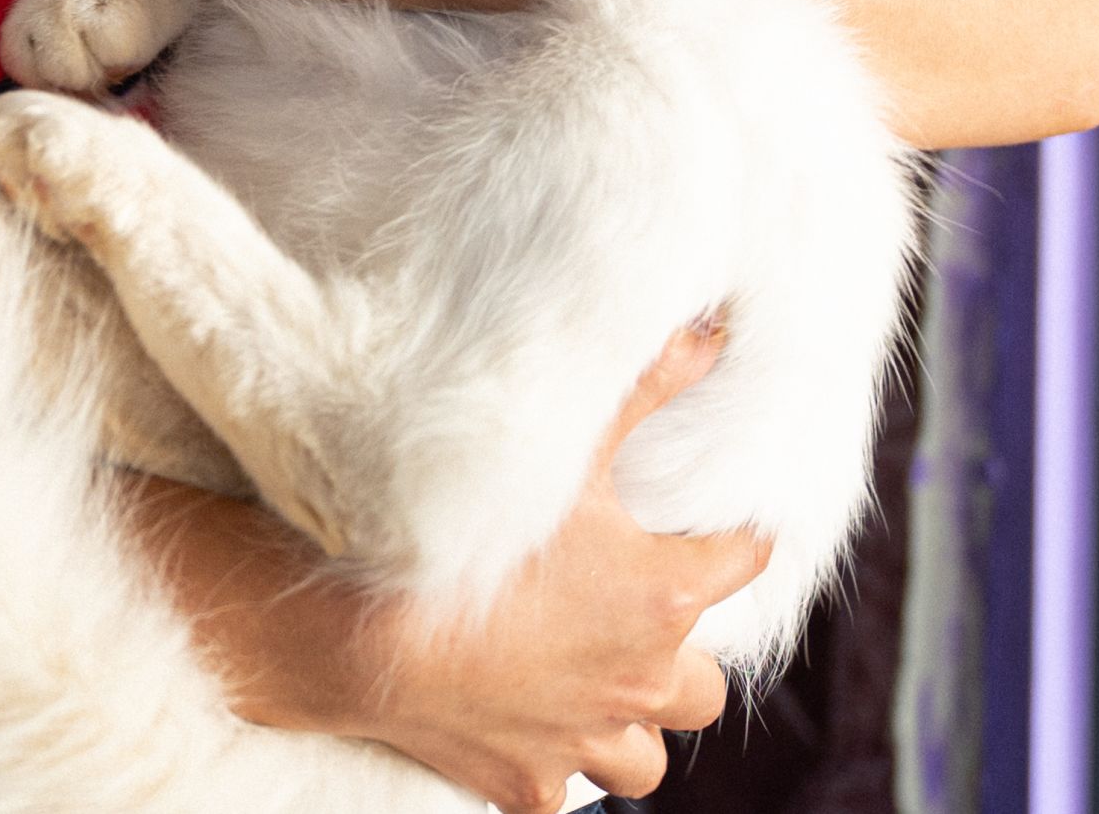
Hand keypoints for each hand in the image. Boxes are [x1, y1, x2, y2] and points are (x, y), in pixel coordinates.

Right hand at [327, 320, 765, 807]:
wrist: (354, 627)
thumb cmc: (462, 533)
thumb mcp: (562, 445)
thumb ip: (646, 385)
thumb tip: (715, 331)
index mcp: (661, 594)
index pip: (745, 562)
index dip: (734, 538)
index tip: (714, 525)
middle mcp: (637, 680)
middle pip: (707, 688)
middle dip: (684, 656)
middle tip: (639, 614)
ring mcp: (581, 740)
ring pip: (645, 759)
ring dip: (631, 723)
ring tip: (593, 681)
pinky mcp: (525, 782)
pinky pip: (564, 790)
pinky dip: (552, 761)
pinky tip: (521, 721)